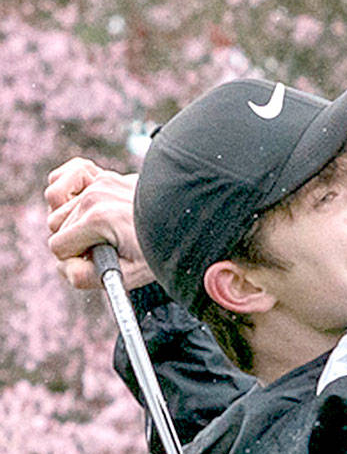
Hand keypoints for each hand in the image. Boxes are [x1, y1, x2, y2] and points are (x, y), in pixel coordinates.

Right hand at [46, 158, 155, 290]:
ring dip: (72, 223)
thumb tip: (66, 268)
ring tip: (99, 233)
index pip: (59, 247)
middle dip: (74, 242)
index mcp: (97, 219)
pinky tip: (84, 209)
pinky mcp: (102, 176)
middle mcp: (94, 196)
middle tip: (102, 248)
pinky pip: (61, 180)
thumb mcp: (128, 274)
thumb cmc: (157, 250)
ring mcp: (98, 182)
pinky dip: (65, 191)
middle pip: (56, 227)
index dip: (75, 260)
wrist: (183, 222)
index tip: (97, 261)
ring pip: (57, 208)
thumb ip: (90, 277)